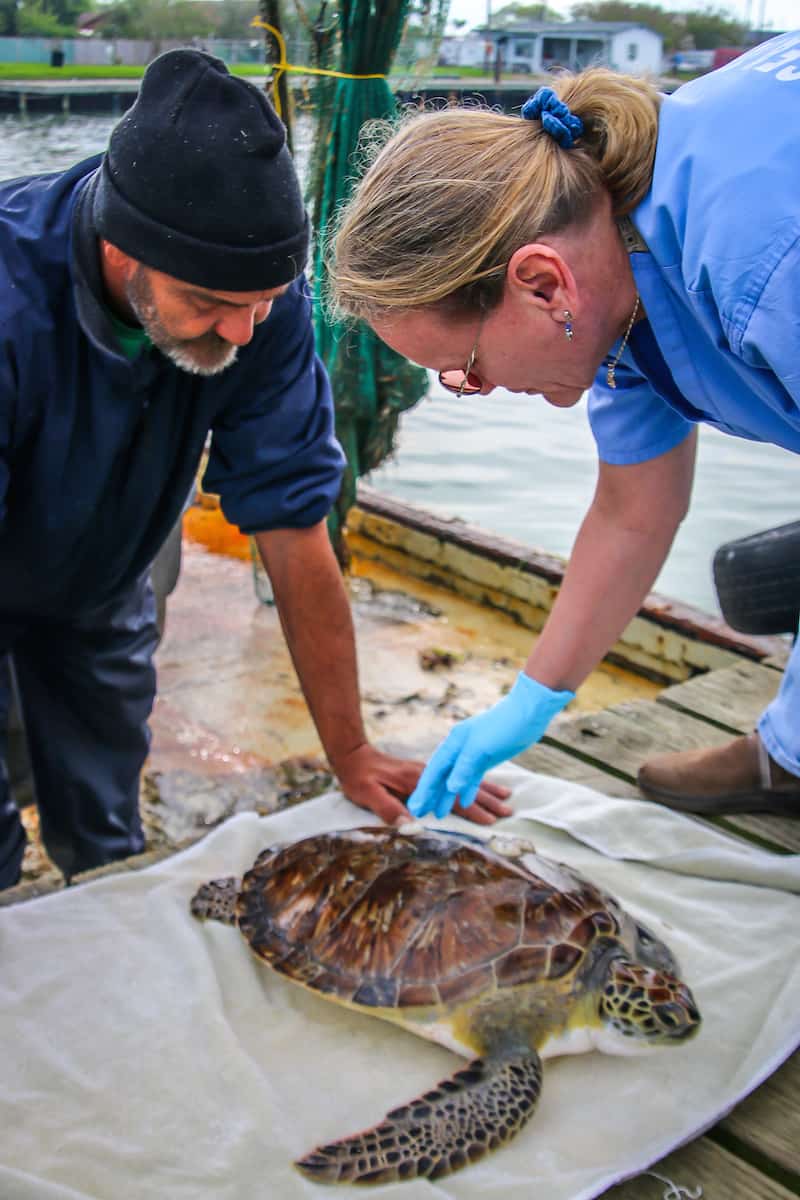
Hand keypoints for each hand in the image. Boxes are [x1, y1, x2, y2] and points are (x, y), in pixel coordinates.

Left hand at [332, 743, 512, 826]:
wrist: (353, 756)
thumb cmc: (359, 779)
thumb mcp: (368, 794)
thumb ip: (387, 808)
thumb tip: (408, 824)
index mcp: (417, 780)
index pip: (450, 797)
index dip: (470, 810)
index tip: (490, 822)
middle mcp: (428, 773)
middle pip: (464, 787)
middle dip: (488, 800)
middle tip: (509, 813)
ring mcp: (430, 770)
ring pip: (464, 779)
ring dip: (487, 790)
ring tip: (508, 798)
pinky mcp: (428, 770)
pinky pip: (457, 774)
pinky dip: (475, 780)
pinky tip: (486, 785)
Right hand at [408, 672, 573, 819]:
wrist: (528, 712)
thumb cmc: (503, 725)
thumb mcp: (481, 747)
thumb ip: (464, 767)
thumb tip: (451, 787)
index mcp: (453, 743)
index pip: (434, 771)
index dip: (425, 790)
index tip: (416, 807)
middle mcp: (458, 749)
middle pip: (441, 776)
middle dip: (430, 795)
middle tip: (420, 813)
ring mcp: (471, 754)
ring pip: (455, 779)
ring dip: (448, 796)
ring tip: (439, 814)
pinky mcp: (485, 758)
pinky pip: (472, 777)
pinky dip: (468, 790)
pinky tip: (464, 802)